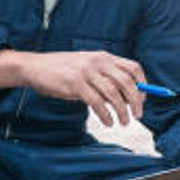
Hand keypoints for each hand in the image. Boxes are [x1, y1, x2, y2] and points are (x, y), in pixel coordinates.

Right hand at [4, 50, 146, 126]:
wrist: (36, 67)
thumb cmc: (62, 70)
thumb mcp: (87, 68)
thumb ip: (105, 79)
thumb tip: (126, 98)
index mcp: (104, 57)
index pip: (133, 67)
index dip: (143, 84)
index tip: (144, 99)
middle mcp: (98, 62)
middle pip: (127, 82)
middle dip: (136, 101)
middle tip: (138, 115)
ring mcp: (87, 72)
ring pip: (114, 94)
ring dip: (122, 111)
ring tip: (123, 122)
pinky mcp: (76, 84)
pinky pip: (97, 102)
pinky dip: (106, 115)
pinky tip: (108, 122)